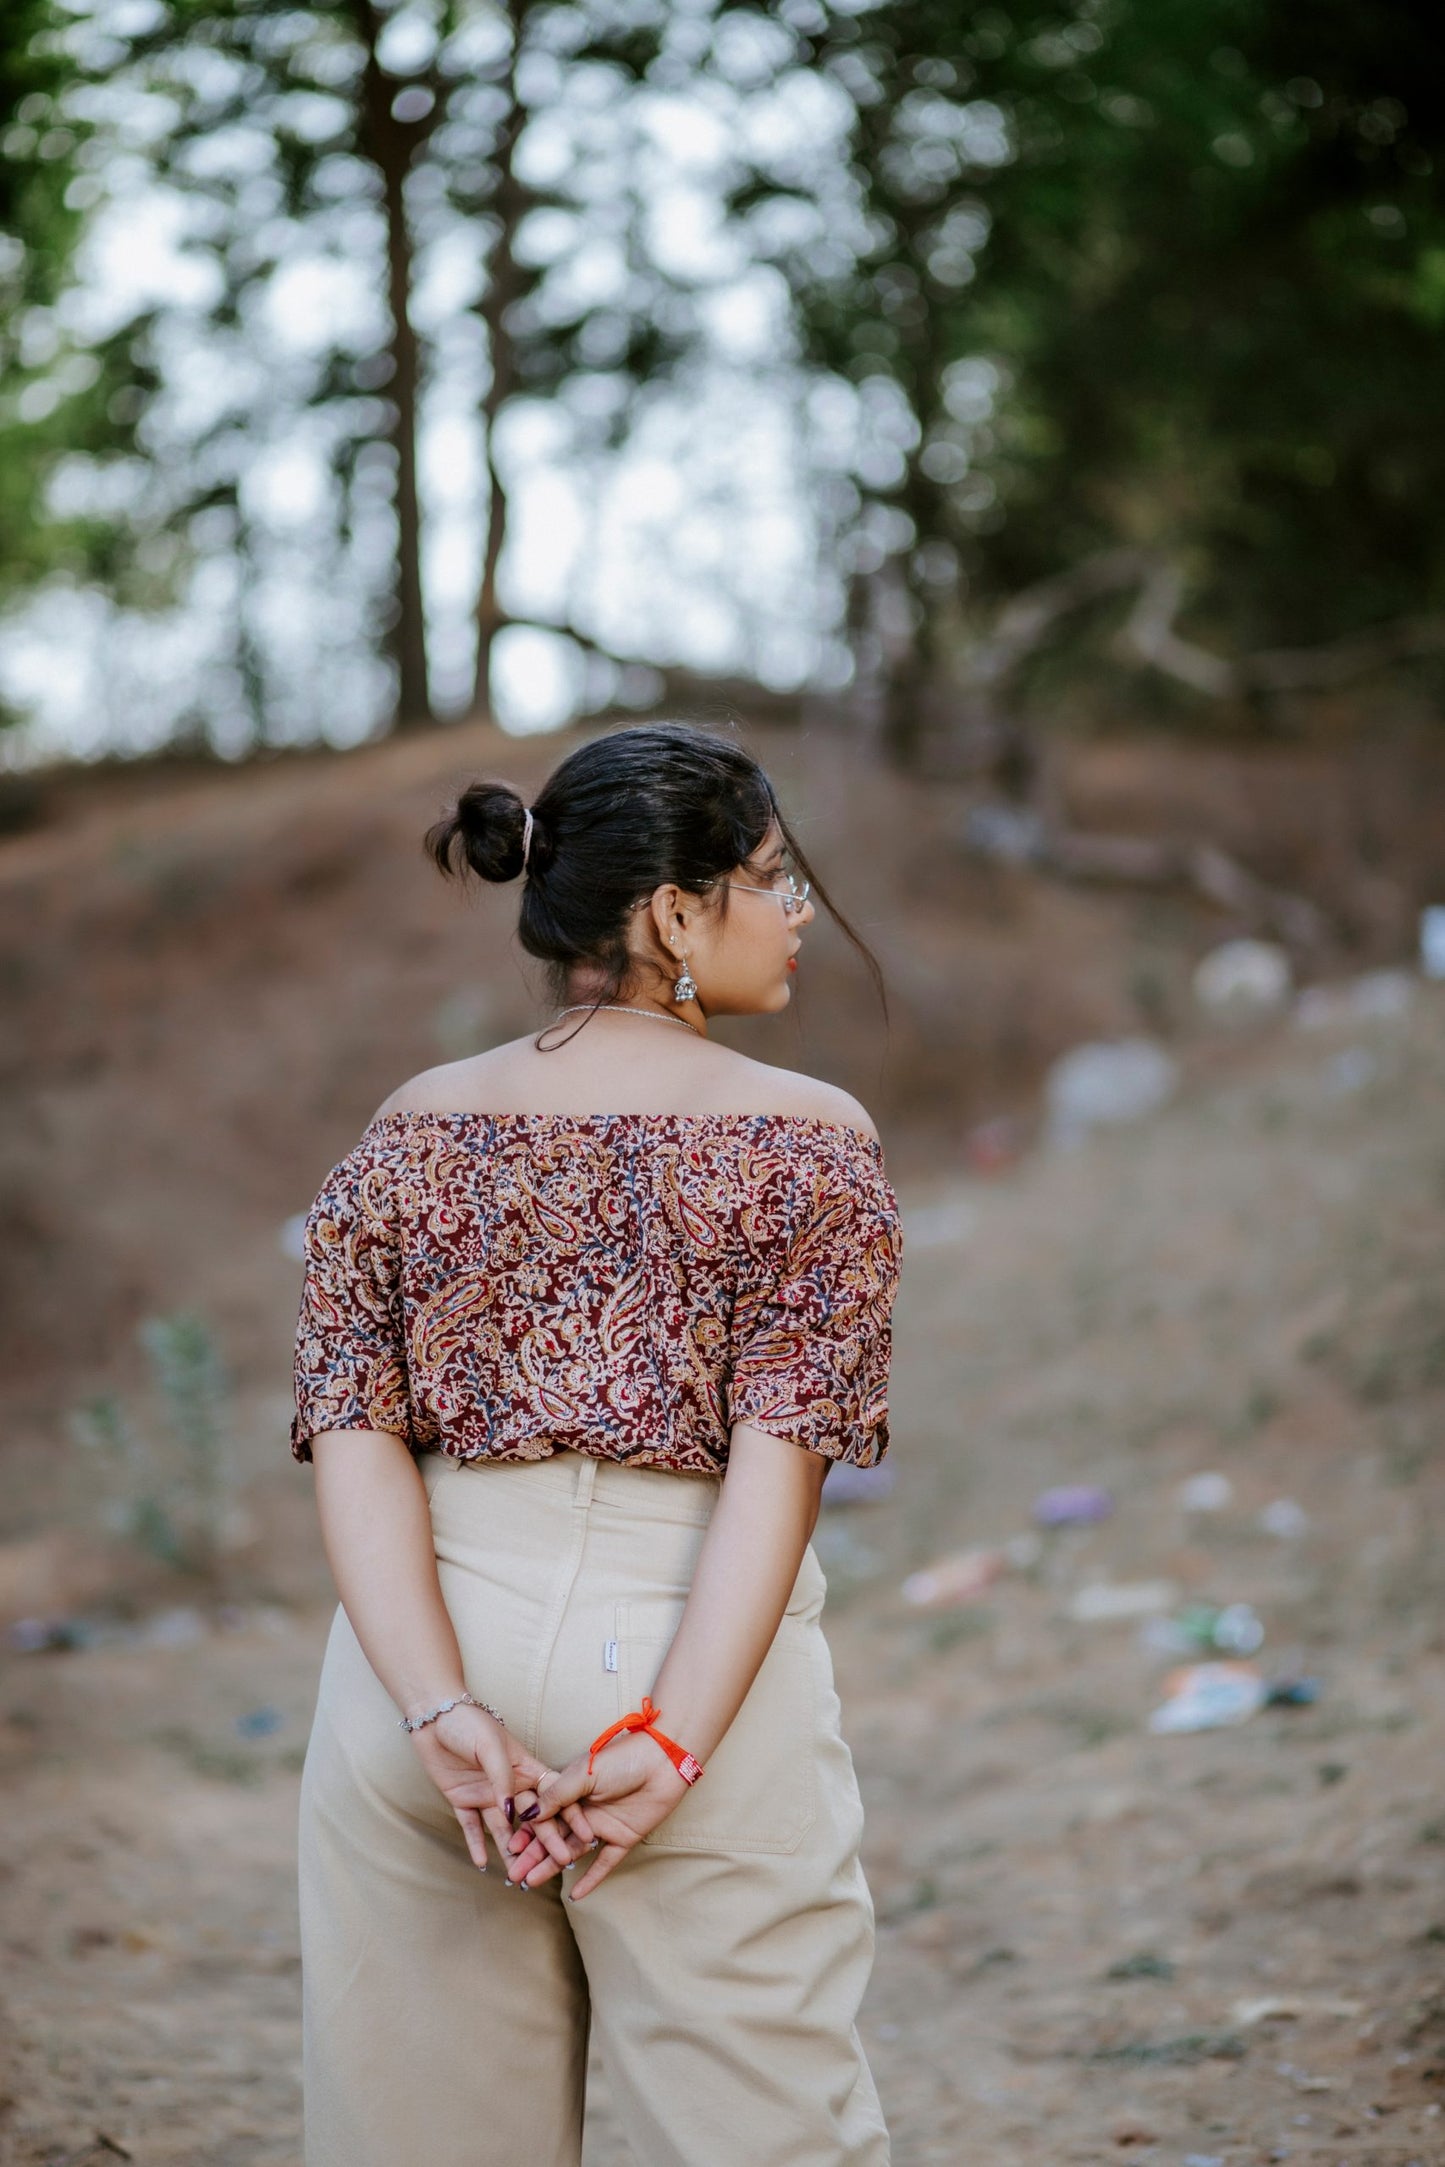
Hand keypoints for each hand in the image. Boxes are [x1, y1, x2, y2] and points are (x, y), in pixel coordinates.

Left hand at [408, 1705, 594, 1876]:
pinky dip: (476, 1845)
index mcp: (524, 1768)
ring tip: (520, 1876)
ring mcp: (487, 1794)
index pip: (552, 1795)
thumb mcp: (491, 1746)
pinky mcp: (463, 1800)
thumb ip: (503, 1779)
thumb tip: (513, 1815)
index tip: (587, 1834)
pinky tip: (483, 1864)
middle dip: (547, 1841)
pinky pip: (472, 1827)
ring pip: (503, 1829)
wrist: (434, 1715)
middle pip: (532, 1818)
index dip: (570, 1814)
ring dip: (511, 1851)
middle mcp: (509, 1785)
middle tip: (561, 1865)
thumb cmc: (469, 1723)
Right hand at [512, 1731, 688, 1899]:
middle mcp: (585, 1810)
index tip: (510, 1848)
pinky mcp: (623, 1838)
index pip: (544, 1816)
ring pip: (572, 1851)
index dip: (527, 1832)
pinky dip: (590, 1879)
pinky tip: (574, 1895)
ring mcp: (603, 1826)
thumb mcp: (583, 1774)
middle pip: (554, 1837)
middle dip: (533, 1855)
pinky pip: (604, 1863)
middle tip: (514, 1874)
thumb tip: (526, 1814)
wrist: (663, 1761)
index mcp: (572, 1791)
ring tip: (531, 1882)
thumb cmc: (622, 1759)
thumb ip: (556, 1796)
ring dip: (552, 1866)